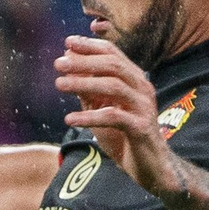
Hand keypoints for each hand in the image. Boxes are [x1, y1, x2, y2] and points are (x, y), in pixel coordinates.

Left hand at [55, 36, 178, 195]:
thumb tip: (68, 68)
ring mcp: (143, 106)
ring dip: (83, 83)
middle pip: (113, 65)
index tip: (67, 42)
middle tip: (58, 63)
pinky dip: (89, 116)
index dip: (90, 46)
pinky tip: (70, 119)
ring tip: (58, 84)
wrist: (149, 167)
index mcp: (134, 80)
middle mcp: (142, 88)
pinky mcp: (141, 127)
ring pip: (114, 86)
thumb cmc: (124, 137)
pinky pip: (113, 116)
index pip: (113, 54)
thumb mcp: (102, 110)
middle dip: (84, 61)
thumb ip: (88, 91)